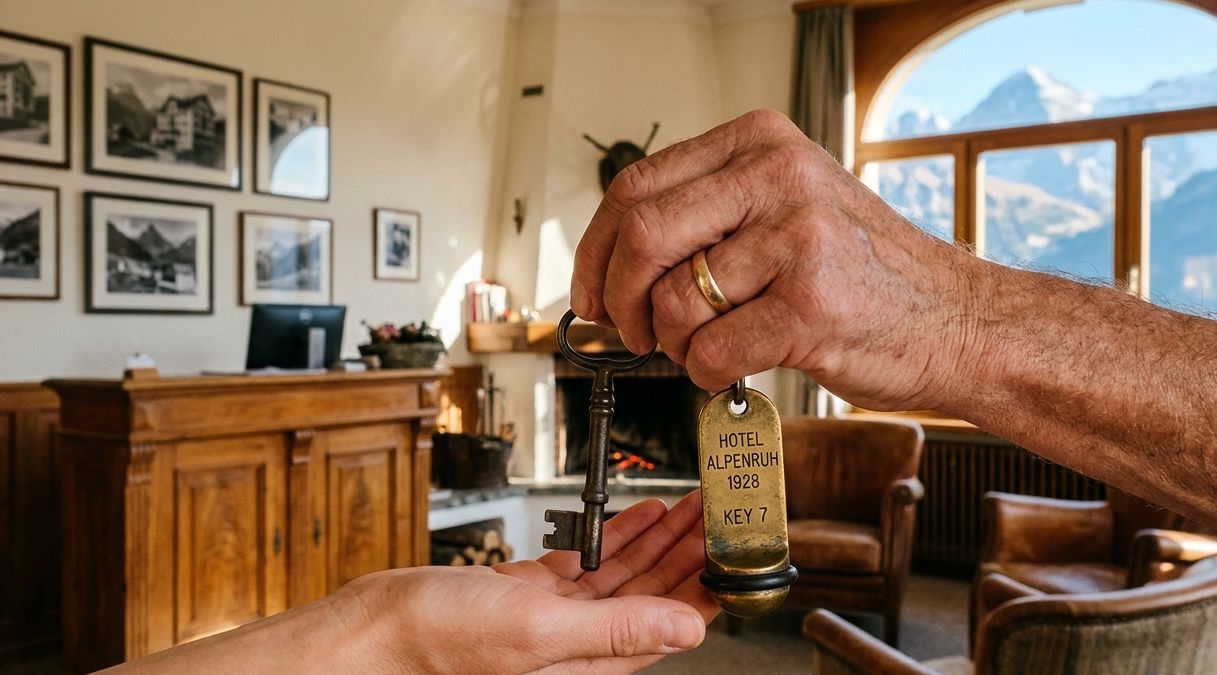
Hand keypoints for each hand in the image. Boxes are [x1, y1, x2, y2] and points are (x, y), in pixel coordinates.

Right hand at [342, 490, 715, 673]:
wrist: (380, 625)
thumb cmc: (442, 641)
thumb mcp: (540, 631)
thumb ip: (617, 630)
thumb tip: (690, 629)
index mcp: (591, 663)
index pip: (670, 625)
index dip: (707, 588)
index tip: (734, 552)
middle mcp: (580, 643)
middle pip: (655, 594)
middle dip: (691, 552)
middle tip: (719, 515)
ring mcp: (556, 616)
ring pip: (626, 574)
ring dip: (661, 538)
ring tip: (692, 506)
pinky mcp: (532, 593)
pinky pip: (589, 562)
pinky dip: (617, 535)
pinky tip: (639, 516)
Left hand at [570, 109, 981, 411]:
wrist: (957, 320)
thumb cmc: (862, 272)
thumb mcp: (787, 206)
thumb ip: (708, 214)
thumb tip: (611, 263)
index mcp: (760, 143)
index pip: (635, 187)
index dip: (594, 249)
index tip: (588, 292)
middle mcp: (777, 178)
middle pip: (641, 237)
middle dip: (620, 299)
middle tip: (632, 331)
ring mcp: (797, 239)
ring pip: (675, 303)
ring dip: (675, 344)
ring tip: (709, 346)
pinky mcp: (810, 306)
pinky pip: (711, 352)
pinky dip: (709, 374)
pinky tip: (740, 365)